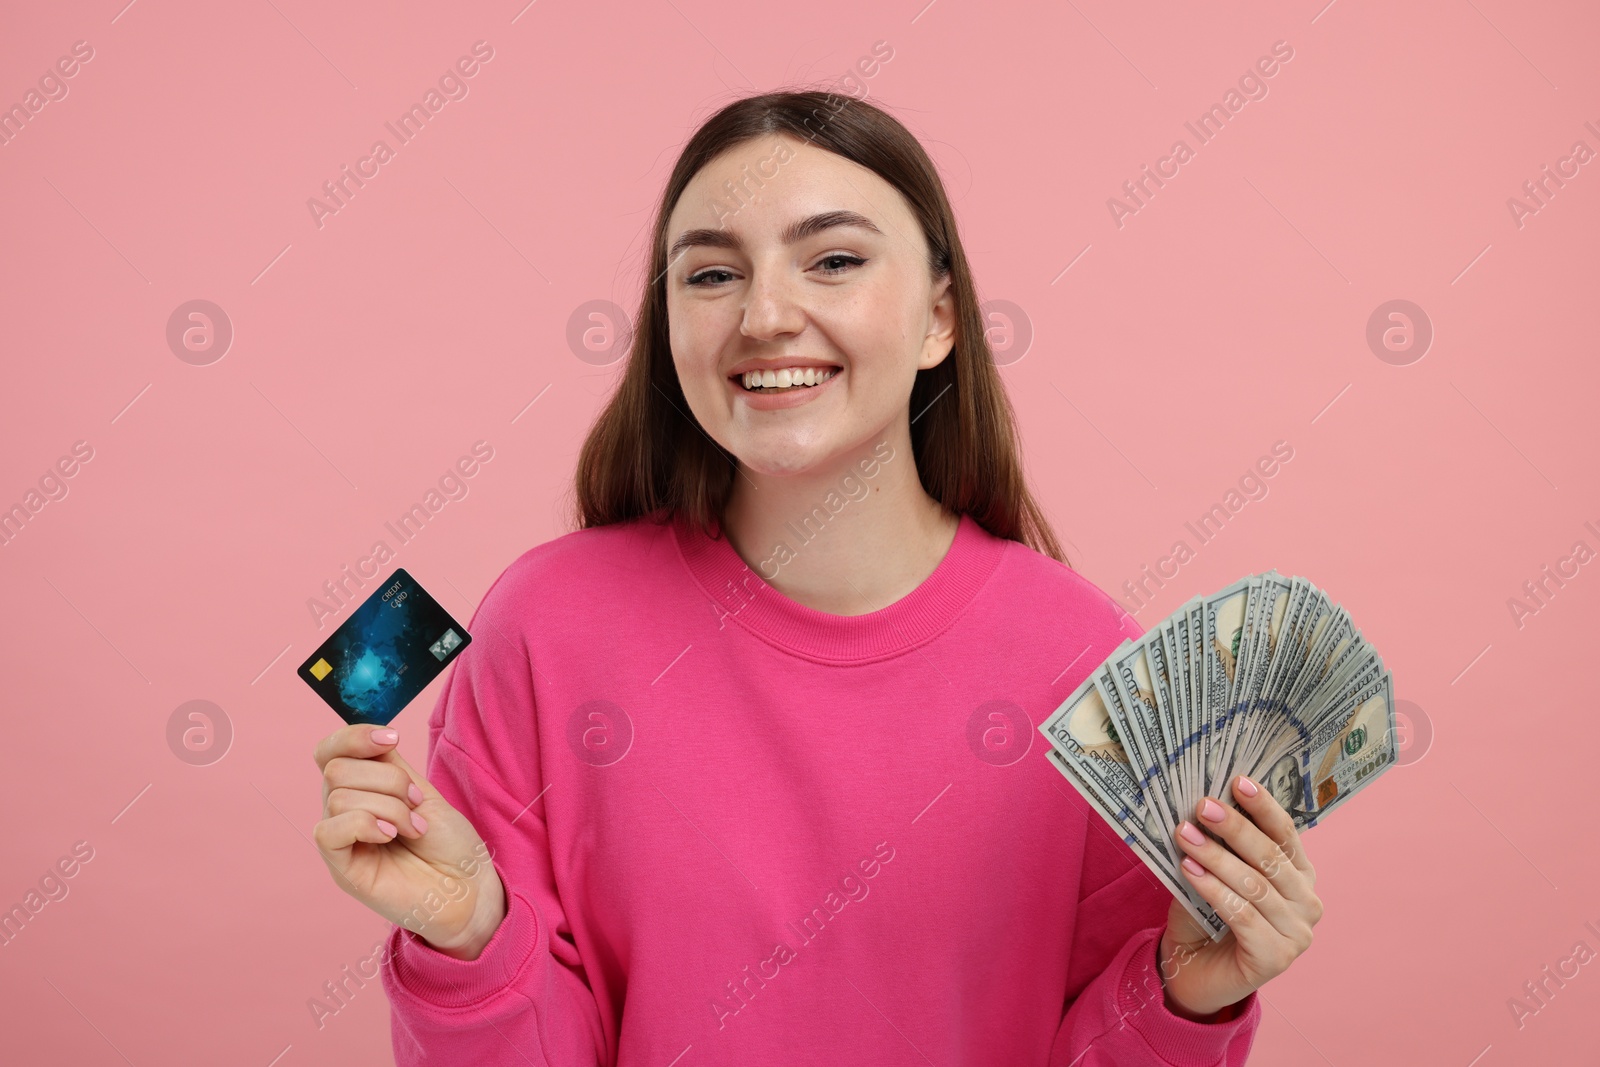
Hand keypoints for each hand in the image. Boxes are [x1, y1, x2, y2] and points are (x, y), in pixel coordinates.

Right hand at [312, 724, 506, 959]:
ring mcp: (341, 841)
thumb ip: (391, 768)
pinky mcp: (341, 869)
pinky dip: (365, 824)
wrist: (468, 887)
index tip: (392, 739)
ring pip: (338, 797)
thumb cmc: (448, 843)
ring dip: (389, 806)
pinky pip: (328, 832)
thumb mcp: (421, 793)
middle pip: (336, 769)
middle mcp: (343, 812)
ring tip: (414, 828)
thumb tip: (372, 737)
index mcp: (361, 789)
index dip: (353, 737)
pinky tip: (391, 836)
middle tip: (417, 803)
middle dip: (388, 780)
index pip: (329, 752)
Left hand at [1157, 773, 1322, 1018]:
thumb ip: (1220, 846)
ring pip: (1254, 885)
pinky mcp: (1276, 957)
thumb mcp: (1214, 872)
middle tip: (1203, 805)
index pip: (1285, 834)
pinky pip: (1242, 914)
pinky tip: (1190, 871)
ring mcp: (1297, 934)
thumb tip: (1204, 805)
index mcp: (1299, 876)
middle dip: (1235, 828)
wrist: (1195, 970)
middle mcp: (1307, 903)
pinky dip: (1213, 889)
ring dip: (1216, 857)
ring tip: (1185, 835)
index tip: (1238, 780)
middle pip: (1271, 857)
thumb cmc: (1207, 916)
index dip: (1263, 807)